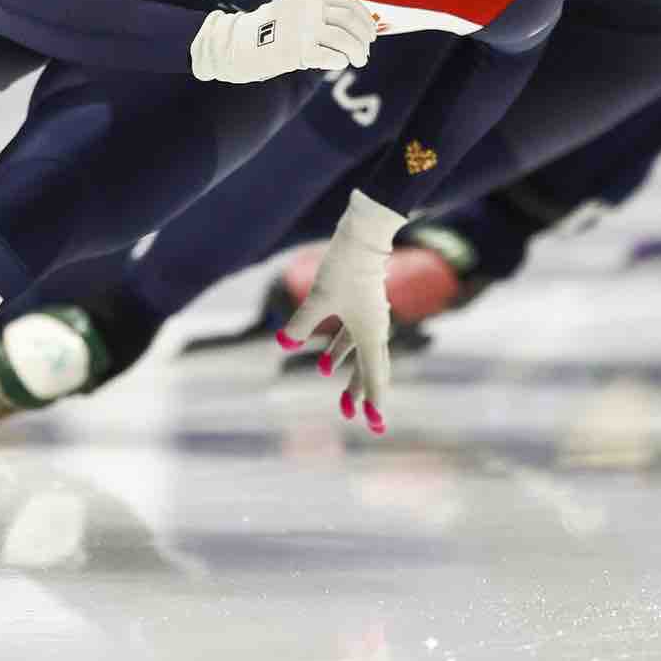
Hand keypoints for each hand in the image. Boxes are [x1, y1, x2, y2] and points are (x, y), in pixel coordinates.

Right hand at [189, 0, 375, 83]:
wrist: (232, 45)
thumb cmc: (264, 32)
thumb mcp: (291, 12)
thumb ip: (317, 16)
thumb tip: (353, 30)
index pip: (348, 3)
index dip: (364, 18)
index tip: (371, 32)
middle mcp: (307, 10)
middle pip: (350, 21)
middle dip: (364, 37)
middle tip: (365, 51)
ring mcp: (302, 30)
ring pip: (345, 40)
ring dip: (358, 52)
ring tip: (358, 60)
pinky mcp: (297, 52)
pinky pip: (331, 57)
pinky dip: (341, 61)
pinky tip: (339, 63)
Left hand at [277, 190, 405, 432]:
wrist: (365, 235)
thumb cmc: (345, 267)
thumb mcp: (318, 297)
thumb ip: (300, 323)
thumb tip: (283, 343)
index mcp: (371, 333)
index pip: (375, 376)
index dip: (374, 403)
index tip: (375, 426)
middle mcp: (376, 328)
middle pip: (371, 369)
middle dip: (361, 393)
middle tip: (354, 417)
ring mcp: (371, 316)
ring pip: (361, 353)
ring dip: (348, 372)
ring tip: (332, 389)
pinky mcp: (362, 304)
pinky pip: (354, 336)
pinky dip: (341, 349)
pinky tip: (325, 362)